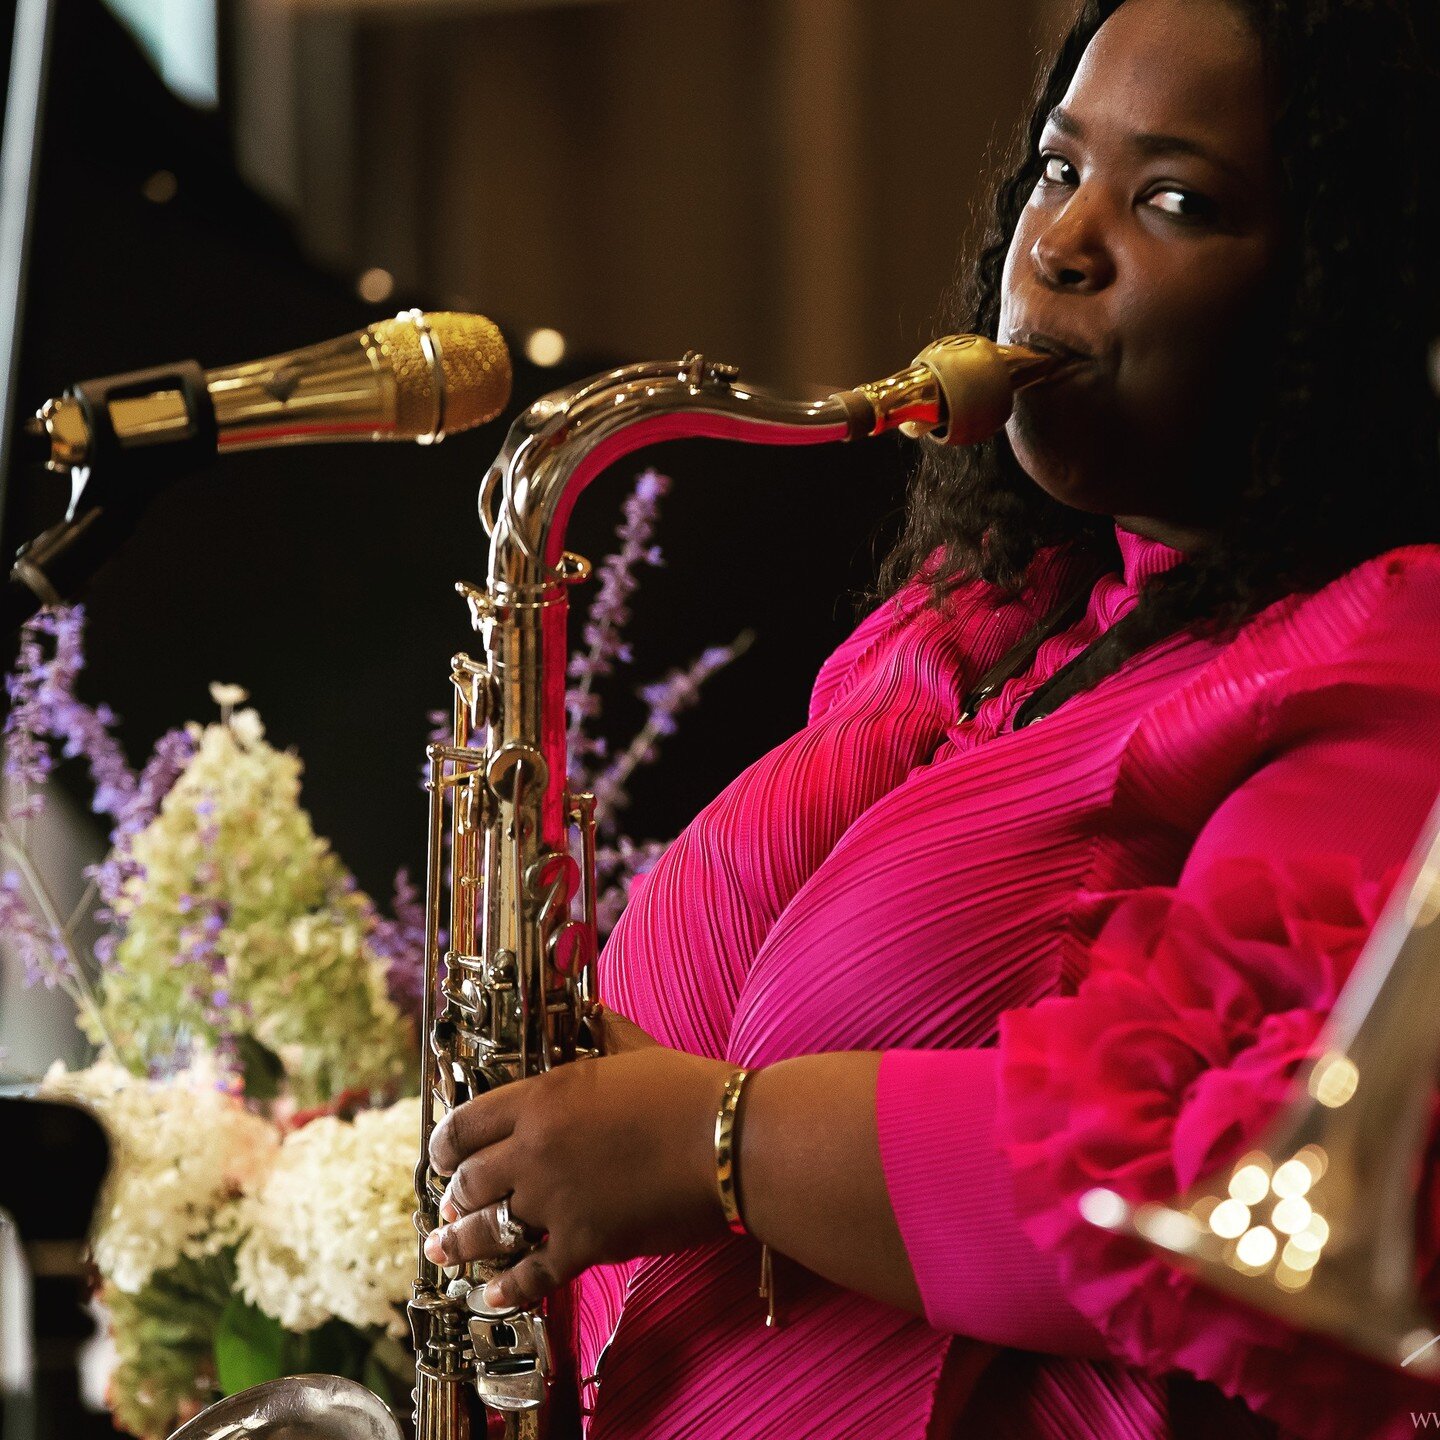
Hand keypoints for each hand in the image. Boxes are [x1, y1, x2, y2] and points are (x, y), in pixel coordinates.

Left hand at [425, 1020, 732, 1312]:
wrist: (729, 1142)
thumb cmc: (688, 1092)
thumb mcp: (635, 1049)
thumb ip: (601, 1031)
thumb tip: (590, 1008)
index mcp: (542, 1099)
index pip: (465, 1124)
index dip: (443, 1145)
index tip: (440, 1156)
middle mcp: (535, 1151)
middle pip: (468, 1181)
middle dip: (453, 1195)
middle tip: (449, 1204)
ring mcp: (556, 1202)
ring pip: (486, 1230)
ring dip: (458, 1243)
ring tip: (443, 1250)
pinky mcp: (584, 1245)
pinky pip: (530, 1276)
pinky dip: (507, 1288)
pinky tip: (491, 1292)